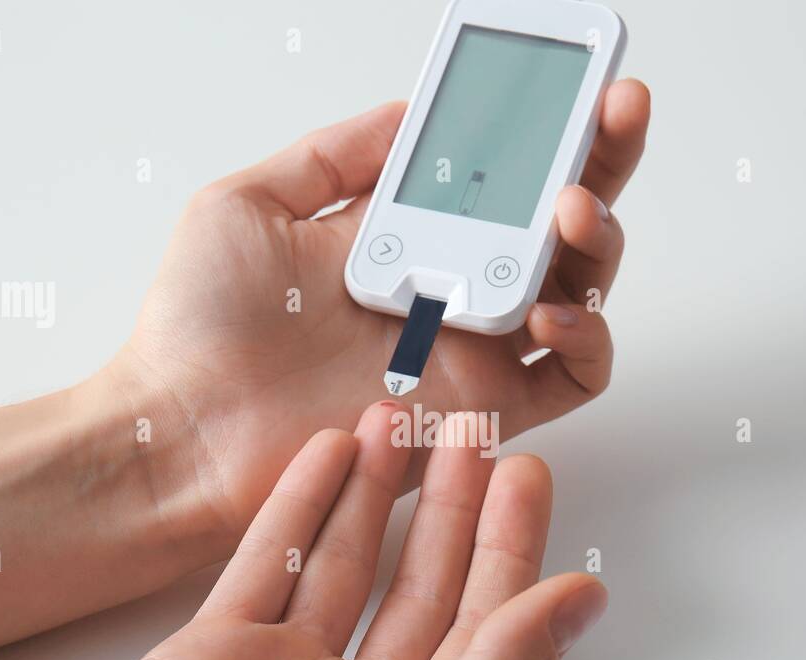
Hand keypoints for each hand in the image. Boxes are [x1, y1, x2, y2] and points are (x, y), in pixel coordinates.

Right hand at [0, 402, 606, 659]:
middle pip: (426, 587)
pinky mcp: (218, 655)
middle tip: (473, 432)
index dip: (513, 546)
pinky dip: (301, 504)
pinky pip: (272, 561)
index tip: (527, 471)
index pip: (488, 627)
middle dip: (454, 507)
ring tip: (402, 420)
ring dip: (379, 491)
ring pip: (350, 564)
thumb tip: (584, 603)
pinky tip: (329, 453)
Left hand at [102, 81, 649, 545]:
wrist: (187, 433)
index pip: (495, 172)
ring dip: (596, 240)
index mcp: (402, 234)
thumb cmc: (200, 329)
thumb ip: (334, 157)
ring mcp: (470, 347)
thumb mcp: (251, 204)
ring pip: (579, 286)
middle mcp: (447, 286)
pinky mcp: (482, 408)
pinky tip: (550, 308)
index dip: (545, 126)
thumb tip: (409, 112)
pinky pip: (572, 375)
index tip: (575, 79)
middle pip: (555, 218)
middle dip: (602, 160)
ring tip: (571, 208)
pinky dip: (587, 338)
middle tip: (617, 111)